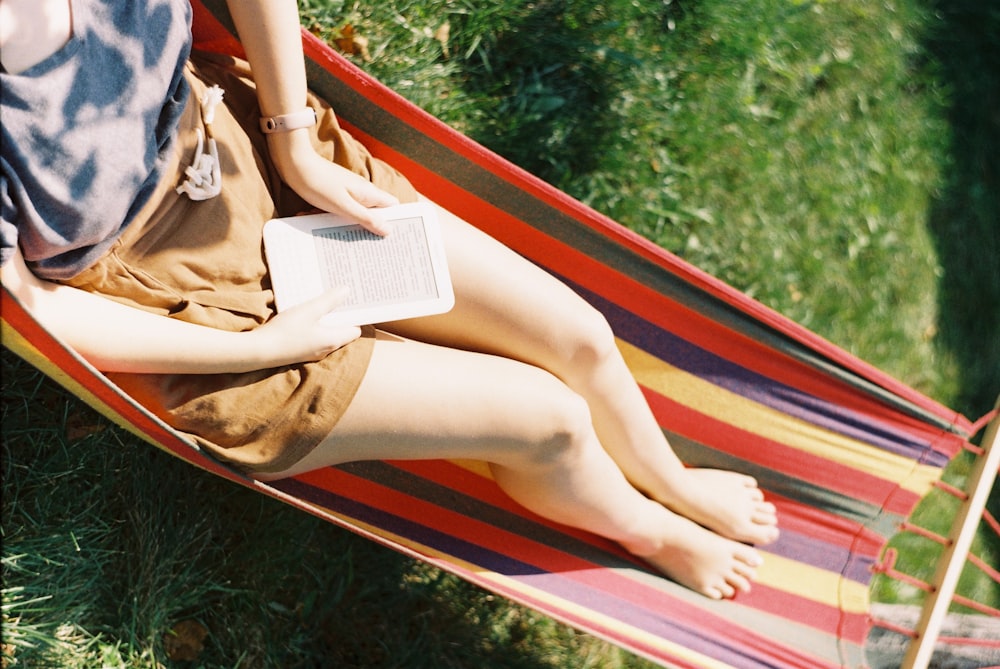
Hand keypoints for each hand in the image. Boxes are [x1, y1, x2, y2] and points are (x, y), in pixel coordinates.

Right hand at [250, 288, 361, 366]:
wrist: (259, 352)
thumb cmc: (286, 331)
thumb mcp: (309, 310)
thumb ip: (329, 300)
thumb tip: (347, 291)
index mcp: (333, 340)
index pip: (355, 330)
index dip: (356, 315)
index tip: (353, 302)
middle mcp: (326, 349)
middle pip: (341, 331)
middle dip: (340, 315)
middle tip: (338, 298)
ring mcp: (313, 353)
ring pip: (326, 334)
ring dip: (326, 320)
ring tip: (322, 303)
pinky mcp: (300, 352)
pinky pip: (314, 337)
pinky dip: (314, 326)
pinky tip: (305, 315)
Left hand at [268, 131, 398, 234]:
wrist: (293, 162)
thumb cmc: (317, 182)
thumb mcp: (343, 206)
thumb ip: (366, 218)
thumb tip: (388, 230)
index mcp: (368, 193)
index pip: (394, 206)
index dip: (396, 221)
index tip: (393, 238)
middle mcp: (362, 191)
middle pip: (376, 213)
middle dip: (371, 228)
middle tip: (368, 244)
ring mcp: (348, 191)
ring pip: (356, 213)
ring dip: (347, 224)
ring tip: (339, 236)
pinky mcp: (335, 193)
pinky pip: (340, 209)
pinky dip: (332, 217)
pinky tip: (318, 221)